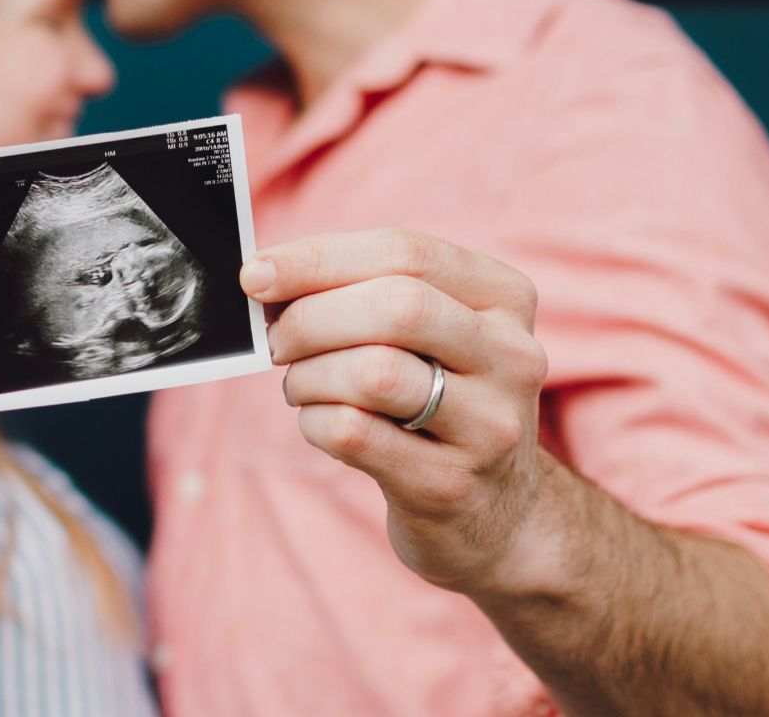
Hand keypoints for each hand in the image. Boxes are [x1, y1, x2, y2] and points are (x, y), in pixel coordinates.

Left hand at [243, 228, 551, 595]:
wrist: (497, 515)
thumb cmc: (439, 401)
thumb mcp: (431, 336)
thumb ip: (364, 293)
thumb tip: (267, 275)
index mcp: (506, 299)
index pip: (404, 253)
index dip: (318, 258)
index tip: (256, 273)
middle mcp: (512, 357)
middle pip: (395, 307)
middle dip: (311, 318)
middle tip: (275, 340)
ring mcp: (490, 426)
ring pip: (373, 372)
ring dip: (309, 375)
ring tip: (301, 385)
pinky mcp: (450, 484)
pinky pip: (355, 433)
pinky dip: (314, 421)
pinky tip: (319, 423)